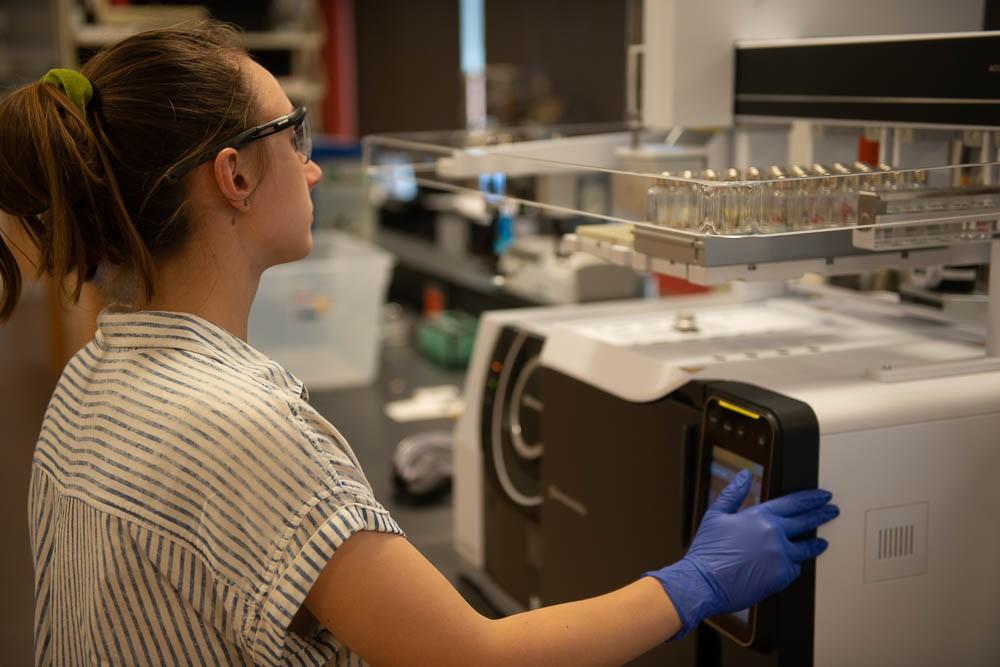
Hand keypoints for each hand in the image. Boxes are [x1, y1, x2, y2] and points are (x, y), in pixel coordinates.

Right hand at [645, 469, 837, 638]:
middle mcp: (775, 534)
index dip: (810, 498)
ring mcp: (781, 556)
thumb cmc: (707, 550)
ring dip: (815, 544)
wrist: (704, 582)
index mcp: (760, 516)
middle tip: (832, 510)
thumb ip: (734, 492)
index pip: (793, 503)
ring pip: (805, 548)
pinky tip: (791, 564)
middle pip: (806, 522)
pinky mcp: (781, 576)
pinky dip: (793, 565)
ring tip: (821, 542)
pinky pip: (794, 568)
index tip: (823, 496)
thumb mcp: (716, 514)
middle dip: (821, 514)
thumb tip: (745, 475)